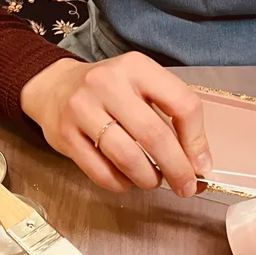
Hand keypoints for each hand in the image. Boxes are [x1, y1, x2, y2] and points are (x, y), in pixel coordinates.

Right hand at [20, 53, 211, 195]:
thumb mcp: (141, 85)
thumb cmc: (109, 91)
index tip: (201, 165)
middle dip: (177, 169)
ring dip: (148, 178)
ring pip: (127, 157)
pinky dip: (121, 183)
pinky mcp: (65, 136)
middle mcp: (107, 84)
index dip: (196, 141)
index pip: (181, 104)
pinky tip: (126, 179)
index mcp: (136, 67)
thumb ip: (169, 115)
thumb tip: (198, 163)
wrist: (54, 87)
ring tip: (153, 180)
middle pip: (154, 135)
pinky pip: (101, 172)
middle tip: (186, 187)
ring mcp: (82, 109)